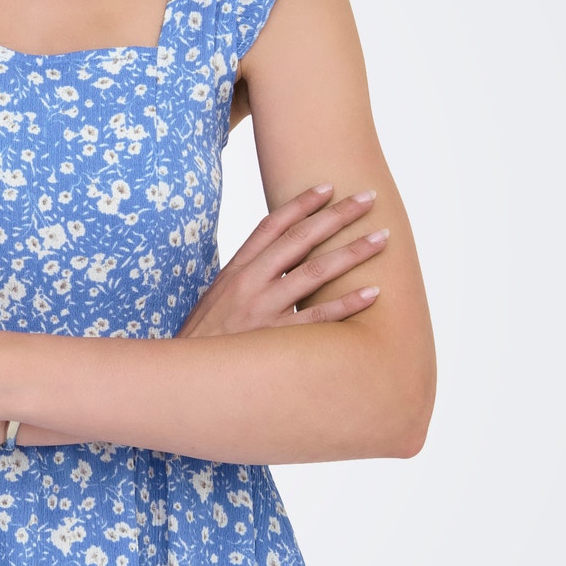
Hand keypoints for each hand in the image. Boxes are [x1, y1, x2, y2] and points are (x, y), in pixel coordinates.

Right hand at [177, 182, 387, 338]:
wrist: (184, 378)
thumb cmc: (204, 342)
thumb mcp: (216, 302)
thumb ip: (244, 281)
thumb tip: (277, 267)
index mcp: (235, 271)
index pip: (271, 226)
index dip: (301, 204)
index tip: (328, 188)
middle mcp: (249, 284)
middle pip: (299, 239)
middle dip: (336, 216)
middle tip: (368, 199)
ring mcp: (261, 310)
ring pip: (314, 272)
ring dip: (351, 252)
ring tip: (381, 238)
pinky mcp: (273, 340)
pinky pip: (318, 319)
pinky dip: (347, 304)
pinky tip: (373, 292)